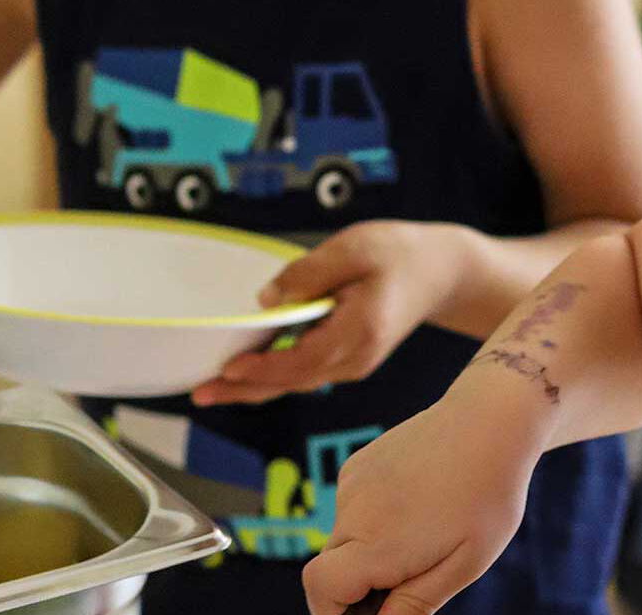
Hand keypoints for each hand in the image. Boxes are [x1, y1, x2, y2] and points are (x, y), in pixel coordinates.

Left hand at [190, 220, 470, 406]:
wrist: (441, 272)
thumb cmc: (399, 254)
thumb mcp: (353, 247)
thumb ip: (309, 273)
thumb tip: (267, 300)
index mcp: (360, 332)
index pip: (304, 361)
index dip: (264, 368)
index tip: (229, 367)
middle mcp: (356, 358)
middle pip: (293, 382)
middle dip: (245, 389)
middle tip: (200, 394)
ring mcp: (354, 364)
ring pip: (297, 382)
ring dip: (254, 386)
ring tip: (212, 389)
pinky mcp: (349, 359)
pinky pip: (306, 372)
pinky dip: (274, 375)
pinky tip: (245, 373)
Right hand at [302, 400, 538, 614]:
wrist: (490, 420)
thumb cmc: (487, 495)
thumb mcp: (464, 563)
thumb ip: (415, 603)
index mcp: (379, 542)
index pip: (321, 590)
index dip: (334, 614)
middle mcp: (354, 510)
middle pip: (331, 569)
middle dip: (358, 588)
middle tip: (409, 582)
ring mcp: (352, 483)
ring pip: (343, 539)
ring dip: (368, 552)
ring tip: (423, 536)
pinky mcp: (357, 464)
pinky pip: (351, 509)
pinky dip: (371, 522)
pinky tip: (415, 508)